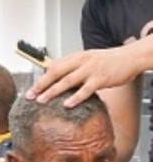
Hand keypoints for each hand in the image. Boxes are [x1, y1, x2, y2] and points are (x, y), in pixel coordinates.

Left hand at [27, 40, 152, 105]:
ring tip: (41, 100)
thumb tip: (56, 77)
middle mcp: (81, 61)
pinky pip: (86, 89)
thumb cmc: (107, 61)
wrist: (130, 57)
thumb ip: (73, 68)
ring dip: (52, 91)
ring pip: (67, 81)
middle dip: (41, 84)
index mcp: (76, 57)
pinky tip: (66, 104)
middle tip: (30, 96)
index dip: (41, 78)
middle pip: (56, 72)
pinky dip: (75, 97)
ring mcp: (91, 70)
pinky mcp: (101, 78)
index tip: (31, 89)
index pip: (53, 66)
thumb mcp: (87, 60)